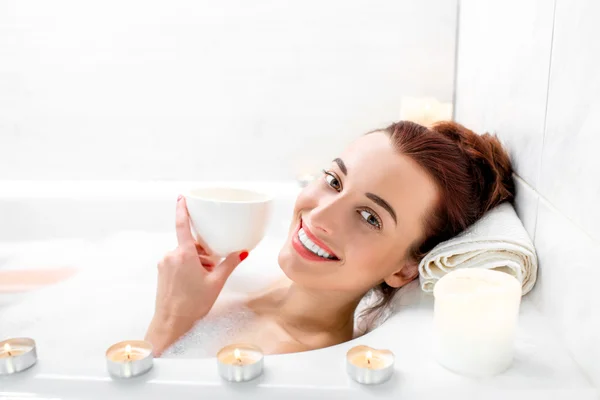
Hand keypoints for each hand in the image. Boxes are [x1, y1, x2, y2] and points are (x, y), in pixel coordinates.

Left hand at [145, 195, 247, 354]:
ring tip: (204, 278)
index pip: (182, 225)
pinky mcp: (162, 273)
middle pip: (190, 244)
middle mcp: (171, 255)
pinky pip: (177, 262)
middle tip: (212, 267)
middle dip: (203, 251)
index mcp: (184, 254)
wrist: (171, 323)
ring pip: (184, 254)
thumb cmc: (193, 304)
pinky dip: (188, 267)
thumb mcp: (216, 282)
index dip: (182, 209)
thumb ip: (230, 263)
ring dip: (196, 260)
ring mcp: (164, 264)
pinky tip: (194, 282)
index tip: (182, 197)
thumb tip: (243, 252)